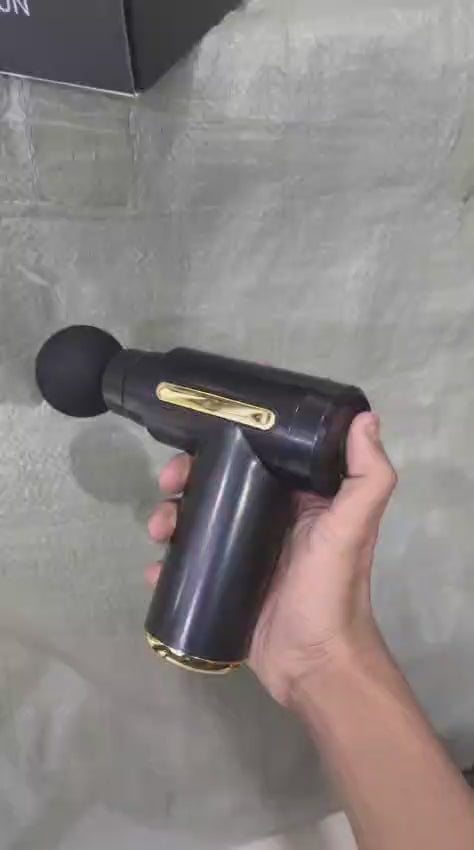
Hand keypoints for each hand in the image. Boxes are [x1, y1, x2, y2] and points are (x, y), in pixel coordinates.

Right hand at [147, 413, 396, 706]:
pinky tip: (155, 568)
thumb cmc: (332, 589)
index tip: (194, 445)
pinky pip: (189, 566)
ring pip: (196, 523)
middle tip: (166, 489)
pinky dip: (168, 563)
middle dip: (185, 482)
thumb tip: (365, 417)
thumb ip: (368, 477)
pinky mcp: (224, 586)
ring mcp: (243, 554)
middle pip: (216, 486)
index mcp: (298, 499)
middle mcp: (270, 519)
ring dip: (169, 518)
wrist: (314, 665)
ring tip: (157, 532)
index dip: (223, 445)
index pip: (254, 456)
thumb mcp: (353, 527)